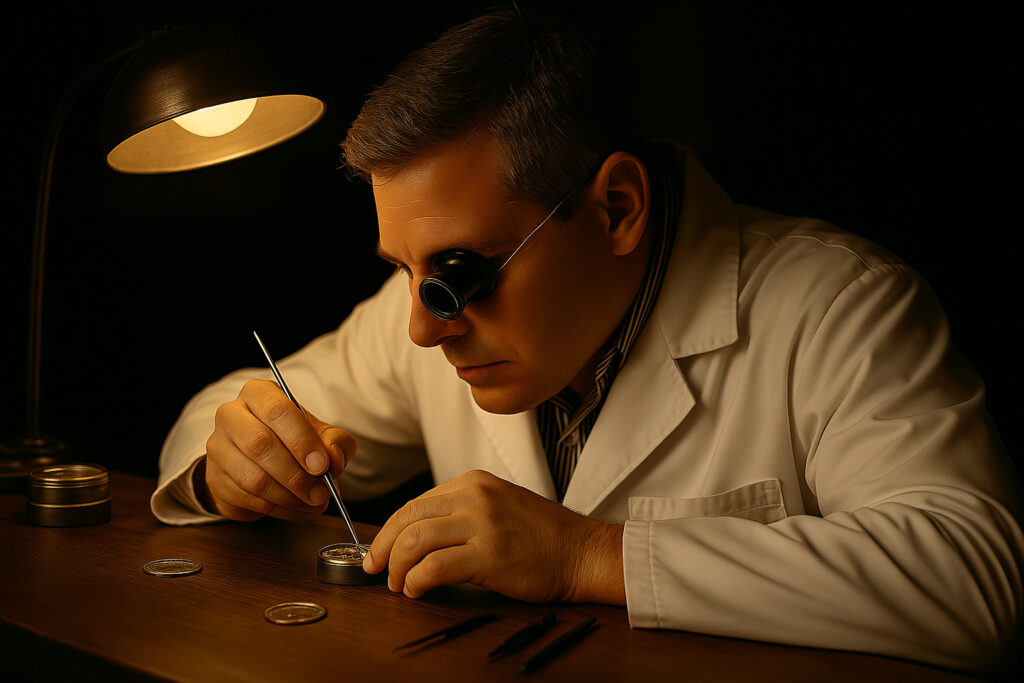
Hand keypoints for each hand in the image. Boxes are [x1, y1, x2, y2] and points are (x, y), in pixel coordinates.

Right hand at [199, 378, 356, 521]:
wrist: (259, 460)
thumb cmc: (292, 440)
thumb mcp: (321, 434)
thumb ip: (336, 442)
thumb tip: (333, 459)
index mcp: (258, 394)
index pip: (278, 411)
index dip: (302, 440)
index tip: (322, 466)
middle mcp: (230, 415)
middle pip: (260, 445)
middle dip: (297, 475)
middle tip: (320, 492)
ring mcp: (218, 448)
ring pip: (253, 478)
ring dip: (290, 497)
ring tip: (313, 502)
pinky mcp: (215, 479)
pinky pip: (248, 500)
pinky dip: (280, 509)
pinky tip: (298, 508)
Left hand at [362, 469, 624, 603]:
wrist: (582, 552)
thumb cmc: (544, 536)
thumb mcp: (500, 505)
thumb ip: (463, 511)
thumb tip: (418, 536)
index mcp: (474, 482)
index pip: (416, 503)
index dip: (391, 530)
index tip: (380, 551)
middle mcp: (475, 496)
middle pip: (408, 518)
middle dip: (384, 548)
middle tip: (376, 569)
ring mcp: (482, 523)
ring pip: (416, 541)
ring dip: (398, 568)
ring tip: (398, 585)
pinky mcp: (489, 554)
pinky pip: (435, 567)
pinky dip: (417, 582)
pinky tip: (417, 591)